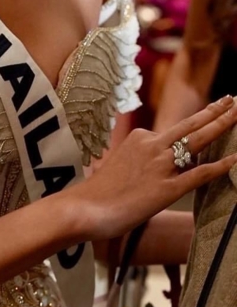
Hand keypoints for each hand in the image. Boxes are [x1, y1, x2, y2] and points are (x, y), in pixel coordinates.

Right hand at [72, 95, 236, 240]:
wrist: (85, 207)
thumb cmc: (99, 192)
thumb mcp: (119, 164)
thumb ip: (139, 160)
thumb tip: (151, 167)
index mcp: (139, 137)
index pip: (174, 132)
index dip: (195, 124)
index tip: (211, 110)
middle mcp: (151, 145)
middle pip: (190, 125)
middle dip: (216, 111)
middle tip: (234, 99)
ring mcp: (160, 165)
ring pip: (198, 141)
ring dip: (222, 125)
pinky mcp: (167, 189)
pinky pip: (200, 174)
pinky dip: (221, 165)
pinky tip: (236, 158)